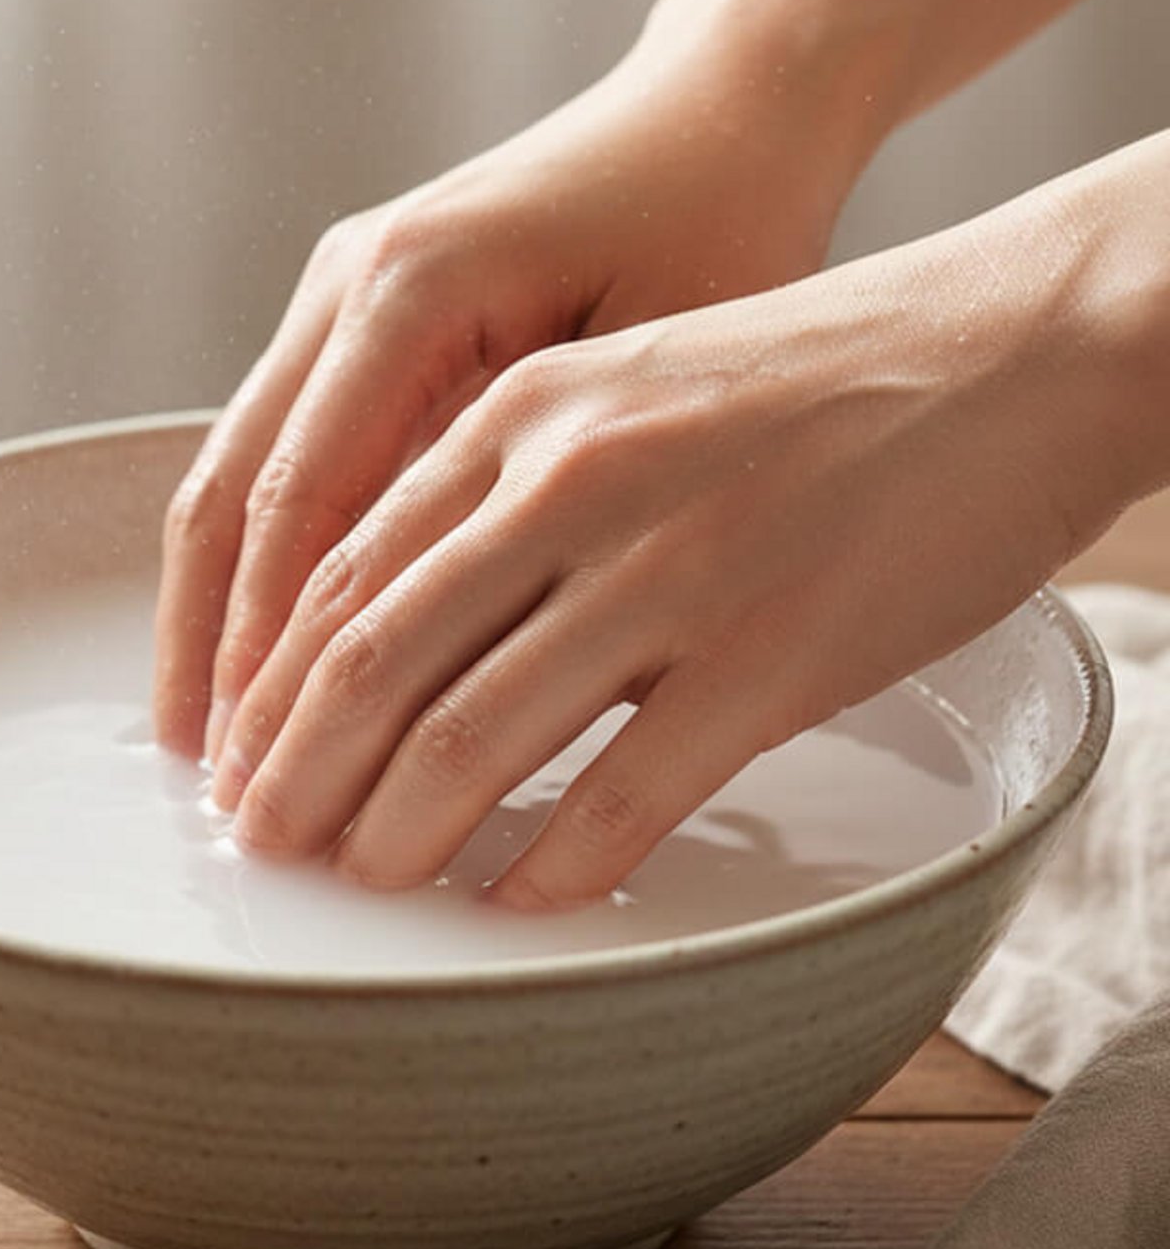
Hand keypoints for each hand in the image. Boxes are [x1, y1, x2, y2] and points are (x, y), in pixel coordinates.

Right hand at [152, 49, 864, 769]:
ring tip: (213, 734)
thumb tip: (516, 678)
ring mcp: (346, 288)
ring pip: (241, 465)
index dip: (273, 641)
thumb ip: (577, 499)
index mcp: (416, 286)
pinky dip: (268, 549)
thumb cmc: (728, 215)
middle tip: (214, 781)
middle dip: (215, 642)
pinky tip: (272, 637)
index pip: (307, 494)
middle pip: (236, 484)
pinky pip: (289, 443)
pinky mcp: (367, 310)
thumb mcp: (674, 363)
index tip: (265, 759)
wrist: (723, 102)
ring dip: (219, 603)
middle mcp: (352, 280)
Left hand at [203, 183, 1146, 908]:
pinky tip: (520, 901)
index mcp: (522, 413)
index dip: (271, 682)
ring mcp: (671, 567)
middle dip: (297, 772)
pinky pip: (624, 790)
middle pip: (374, 657)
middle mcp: (572, 480)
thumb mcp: (624, 391)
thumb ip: (510, 492)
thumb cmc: (810, 378)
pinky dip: (551, 862)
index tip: (240, 760)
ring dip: (395, 832)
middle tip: (263, 846)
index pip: (344, 568)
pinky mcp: (774, 650)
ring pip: (471, 732)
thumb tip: (416, 632)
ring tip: (362, 887)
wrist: (1008, 346)